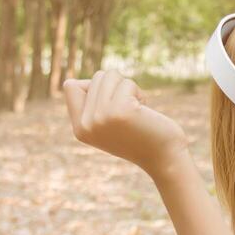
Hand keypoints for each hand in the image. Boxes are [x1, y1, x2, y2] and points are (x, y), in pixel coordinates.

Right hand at [63, 70, 189, 176]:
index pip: (71, 86)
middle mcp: (85, 124)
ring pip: (110, 75)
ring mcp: (100, 118)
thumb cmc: (141, 136)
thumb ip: (92, 105)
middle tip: (130, 110)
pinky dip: (139, 93)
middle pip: (96, 78)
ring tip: (137, 110)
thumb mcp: (108, 123)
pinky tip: (144, 111)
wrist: (164, 158)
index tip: (112, 106)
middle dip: (118, 87)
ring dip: (129, 88)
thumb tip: (73, 82)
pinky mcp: (119, 111)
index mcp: (79, 129)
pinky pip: (127, 83)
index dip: (95, 87)